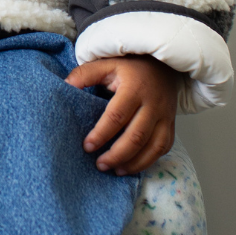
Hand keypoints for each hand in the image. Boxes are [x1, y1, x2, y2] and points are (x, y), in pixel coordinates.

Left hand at [65, 54, 180, 174]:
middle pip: (136, 136)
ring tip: (115, 171)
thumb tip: (65, 87)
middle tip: (99, 165)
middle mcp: (153, 103)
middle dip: (117, 155)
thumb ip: (85, 74)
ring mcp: (165, 115)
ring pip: (153, 146)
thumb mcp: (106, 63)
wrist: (162, 64)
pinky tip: (133, 166)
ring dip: (134, 163)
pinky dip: (149, 160)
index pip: (117, 116)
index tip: (87, 146)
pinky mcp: (171, 124)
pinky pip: (164, 147)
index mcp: (134, 88)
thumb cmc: (130, 66)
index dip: (101, 134)